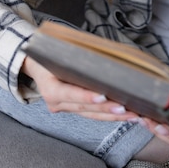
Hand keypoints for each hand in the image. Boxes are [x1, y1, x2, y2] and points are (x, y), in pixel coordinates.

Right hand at [21, 56, 137, 120]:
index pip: (70, 93)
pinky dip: (110, 116)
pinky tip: (126, 115)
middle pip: (85, 108)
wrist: (36, 65)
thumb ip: (76, 56)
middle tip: (125, 108)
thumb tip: (105, 51)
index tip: (102, 96)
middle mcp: (56, 102)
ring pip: (92, 115)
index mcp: (50, 88)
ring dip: (113, 116)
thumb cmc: (49, 56)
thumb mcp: (57, 52)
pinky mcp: (74, 110)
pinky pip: (93, 115)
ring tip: (132, 114)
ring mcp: (65, 108)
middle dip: (107, 109)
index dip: (86, 96)